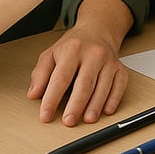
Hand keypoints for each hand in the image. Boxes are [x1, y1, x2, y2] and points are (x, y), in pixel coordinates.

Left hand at [27, 0, 132, 125]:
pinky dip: (114, 99)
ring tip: (87, 119)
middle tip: (68, 121)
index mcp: (73, 50)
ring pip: (103, 86)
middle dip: (76, 104)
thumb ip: (40, 74)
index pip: (61, 78)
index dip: (52, 99)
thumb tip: (34, 94)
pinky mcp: (120, 69)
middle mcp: (93, 54)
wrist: (97, 32)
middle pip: (84, 83)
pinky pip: (119, 86)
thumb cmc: (73, 47)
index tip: (45, 115)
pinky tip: (106, 110)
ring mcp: (109, 62)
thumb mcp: (50, 54)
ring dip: (95, 105)